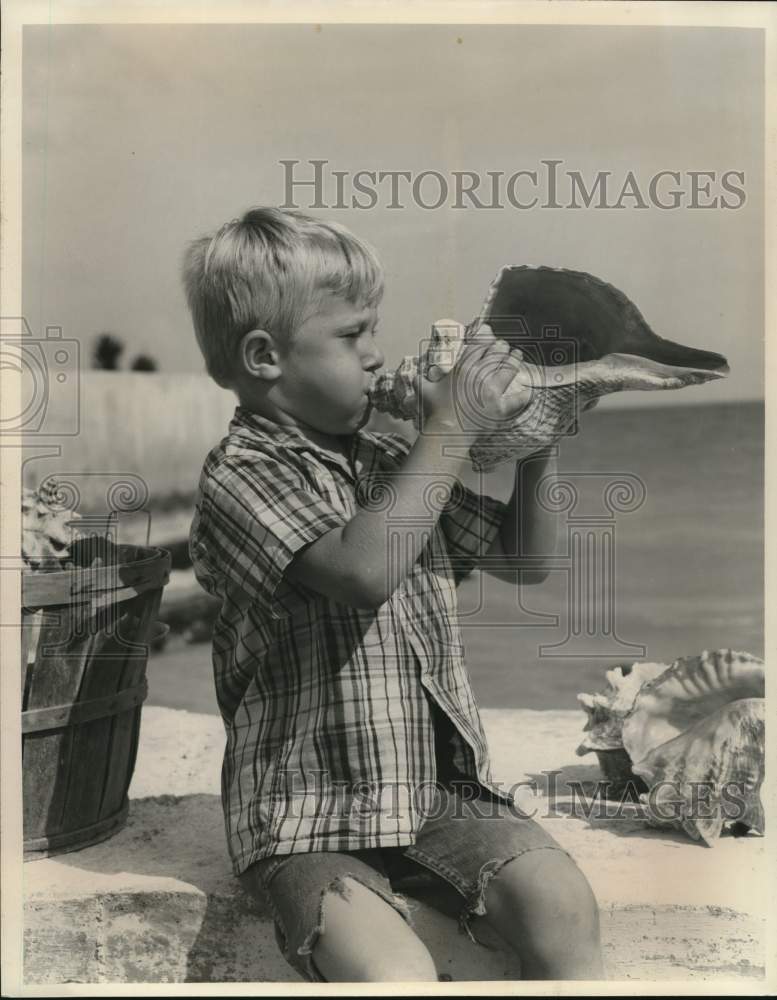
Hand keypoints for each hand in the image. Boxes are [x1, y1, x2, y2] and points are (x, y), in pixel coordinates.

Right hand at [420, 322, 531, 440]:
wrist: (446, 431)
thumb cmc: (434, 411)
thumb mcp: (424, 390)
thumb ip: (420, 380)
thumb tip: (411, 375)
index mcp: (463, 368)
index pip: (480, 346)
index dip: (487, 339)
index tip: (490, 339)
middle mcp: (480, 375)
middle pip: (497, 352)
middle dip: (502, 347)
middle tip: (505, 346)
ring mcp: (492, 391)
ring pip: (510, 367)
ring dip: (515, 359)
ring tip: (517, 356)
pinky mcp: (501, 407)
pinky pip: (519, 397)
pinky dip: (525, 394)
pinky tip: (529, 389)